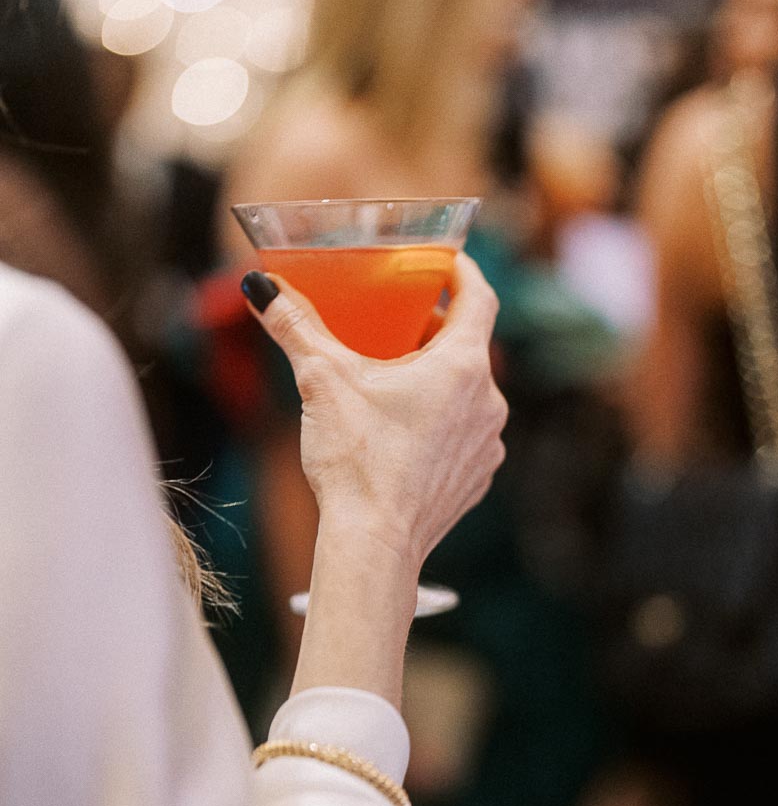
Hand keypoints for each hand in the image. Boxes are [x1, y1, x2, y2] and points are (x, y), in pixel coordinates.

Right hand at [248, 254, 507, 572]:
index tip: (448, 262)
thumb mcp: (322, 381)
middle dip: (433, 331)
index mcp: (463, 366)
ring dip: (437, 380)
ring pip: (467, 394)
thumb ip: (295, 327)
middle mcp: (488, 403)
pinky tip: (404, 432)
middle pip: (468, 347)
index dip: (464, 273)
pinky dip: (440, 423)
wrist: (374, 544)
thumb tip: (262, 289)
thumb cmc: (357, 460)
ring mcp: (486, 446)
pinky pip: (463, 436)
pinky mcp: (474, 481)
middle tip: (399, 324)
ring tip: (395, 380)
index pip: (480, 298)